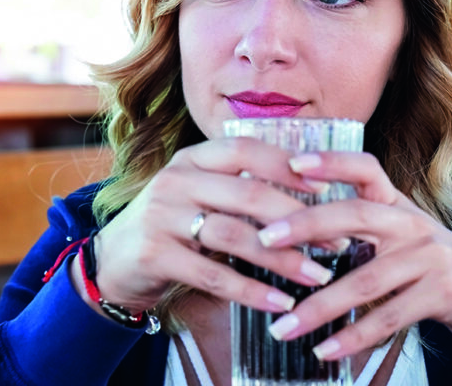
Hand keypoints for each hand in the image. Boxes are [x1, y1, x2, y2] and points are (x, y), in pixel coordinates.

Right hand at [85, 137, 342, 314]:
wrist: (115, 260)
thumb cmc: (172, 226)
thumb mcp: (199, 194)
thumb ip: (239, 189)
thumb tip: (310, 196)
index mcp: (191, 159)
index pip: (244, 149)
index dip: (287, 165)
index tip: (327, 186)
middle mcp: (175, 180)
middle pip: (247, 193)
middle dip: (298, 219)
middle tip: (336, 240)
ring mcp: (162, 215)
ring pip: (234, 235)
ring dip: (282, 258)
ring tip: (318, 276)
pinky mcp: (155, 253)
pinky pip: (213, 273)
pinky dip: (251, 290)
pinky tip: (279, 302)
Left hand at [258, 151, 451, 357]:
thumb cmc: (435, 266)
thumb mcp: (401, 236)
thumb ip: (360, 229)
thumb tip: (292, 231)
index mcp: (397, 204)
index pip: (364, 168)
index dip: (330, 161)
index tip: (292, 162)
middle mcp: (412, 222)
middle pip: (353, 214)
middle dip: (303, 225)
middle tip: (262, 240)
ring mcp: (430, 256)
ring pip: (363, 278)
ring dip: (318, 307)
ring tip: (282, 327)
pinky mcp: (443, 293)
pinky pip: (387, 317)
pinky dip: (352, 336)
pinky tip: (324, 349)